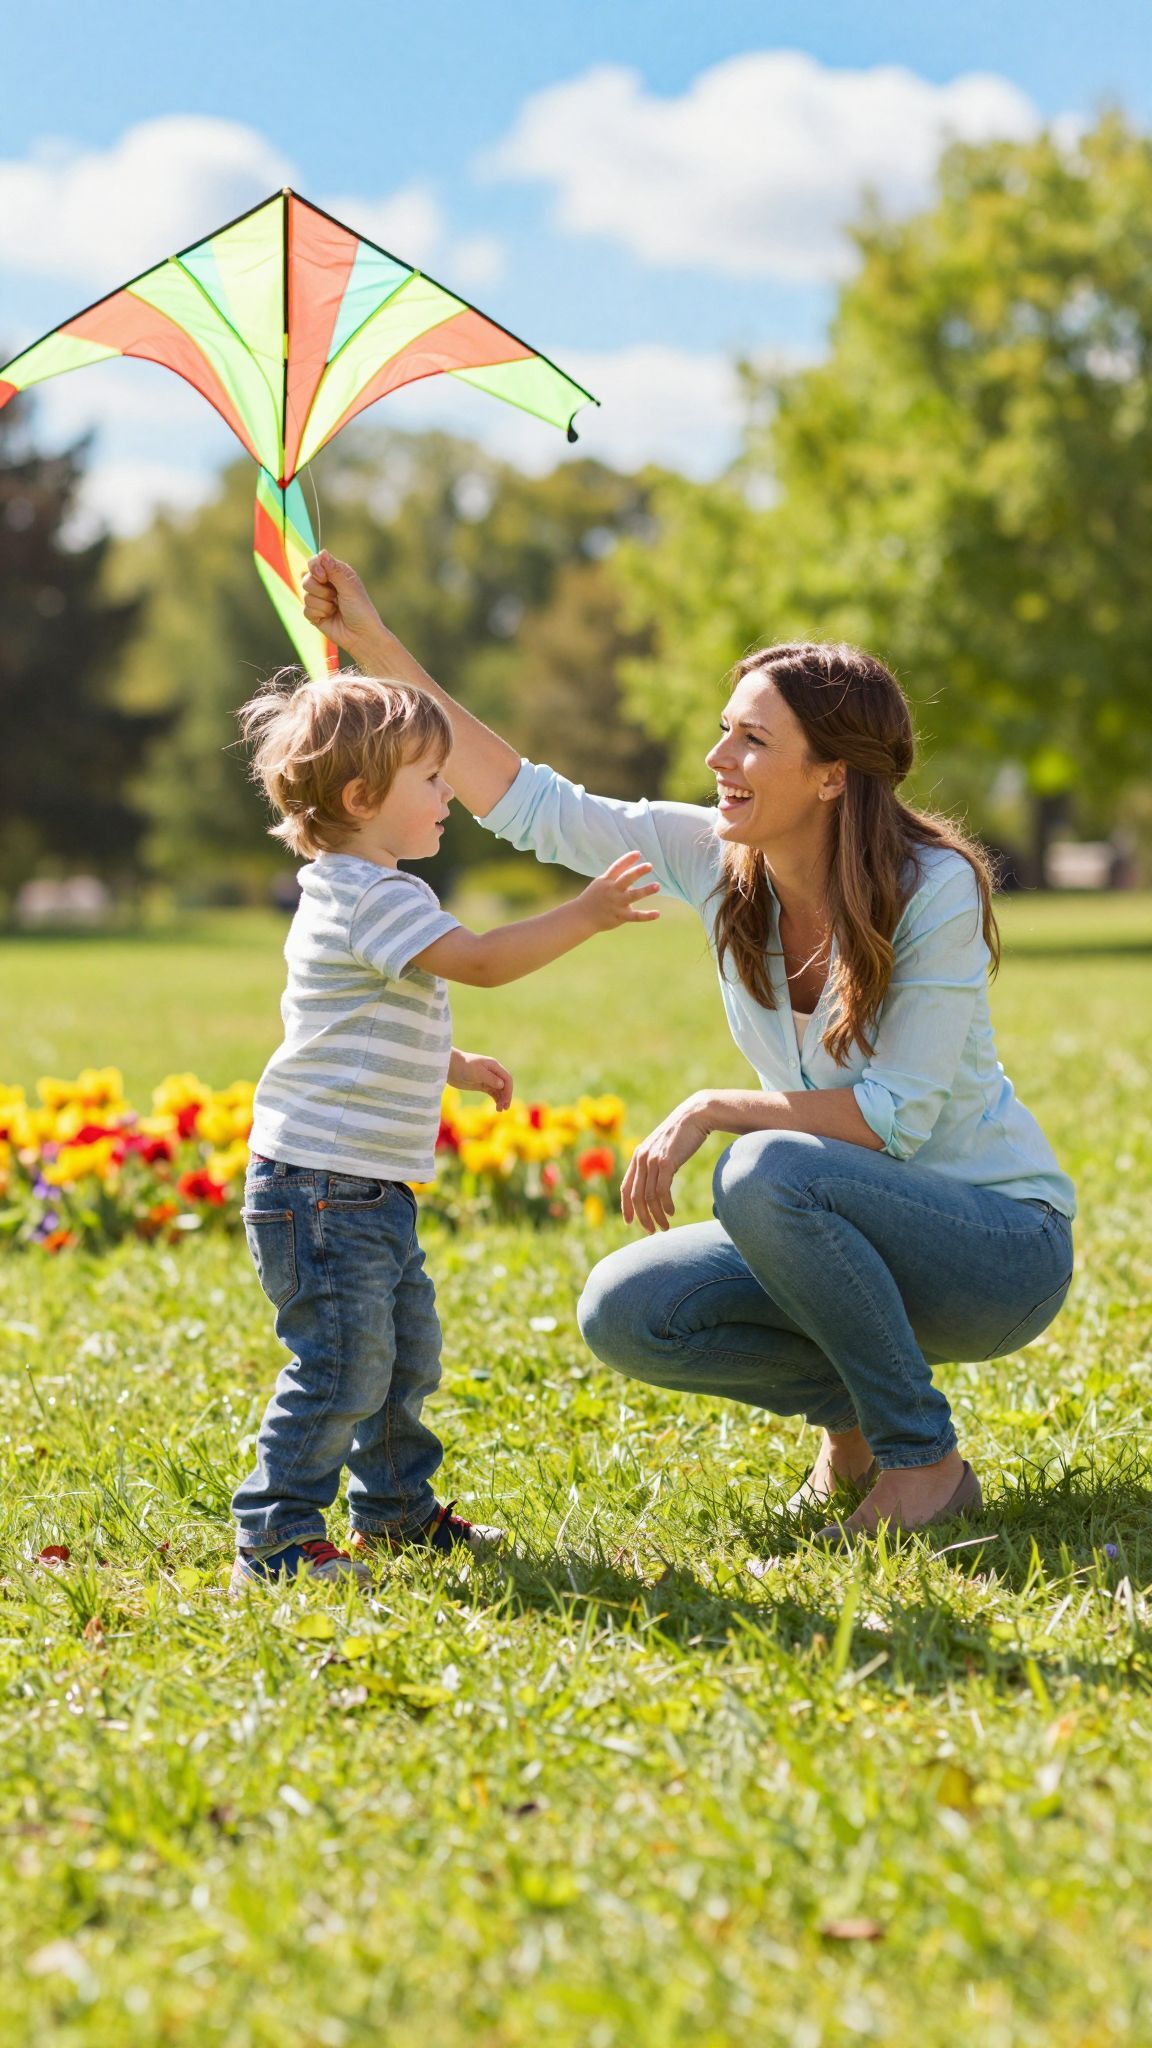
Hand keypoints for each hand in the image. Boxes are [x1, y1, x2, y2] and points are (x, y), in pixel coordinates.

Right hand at [302, 550, 383, 653]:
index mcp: (336, 574)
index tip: (323, 577)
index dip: (315, 568)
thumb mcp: (349, 587)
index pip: (315, 562)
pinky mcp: (314, 614)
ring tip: (336, 609)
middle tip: (335, 597)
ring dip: (323, 604)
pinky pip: (305, 609)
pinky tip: (329, 617)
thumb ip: (334, 570)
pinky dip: (318, 614)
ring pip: (306, 595)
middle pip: (306, 578)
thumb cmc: (361, 610)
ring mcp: (319, 600)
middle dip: (320, 590)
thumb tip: (322, 552)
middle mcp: (326, 585)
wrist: (362, 636)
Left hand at [448, 1050, 513, 1110]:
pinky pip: (493, 1092)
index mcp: (494, 1066)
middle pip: (505, 1085)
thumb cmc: (463, 1066)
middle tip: (504, 1108)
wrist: (449, 1066)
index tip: (506, 1101)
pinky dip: (496, 1099)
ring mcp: (488, 1078)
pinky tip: (497, 1107)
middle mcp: (493, 1072)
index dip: (509, 1090)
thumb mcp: (477, 1072)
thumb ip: (490, 1078)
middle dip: (506, 1096)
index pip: (507, 1078)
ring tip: (500, 1110)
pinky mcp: (481, 1085)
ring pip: (499, 1090)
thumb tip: (502, 1085)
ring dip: (502, 1099)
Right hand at [578, 852, 660, 932]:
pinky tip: (657, 914)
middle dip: (638, 872)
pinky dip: (647, 916)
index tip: (638, 853)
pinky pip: (635, 916)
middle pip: (626, 878)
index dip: (627, 859)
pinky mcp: (620, 916)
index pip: (617, 867)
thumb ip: (614, 878)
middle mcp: (612, 890)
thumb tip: (631, 871)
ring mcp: (616, 903)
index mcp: (607, 881)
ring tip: (657, 886)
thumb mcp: (600, 884)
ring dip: (645, 890)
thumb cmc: (593, 898)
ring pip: (633, 896)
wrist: (581, 917)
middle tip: (649, 866)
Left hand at [621, 1094, 711, 1233]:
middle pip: (636, 1196)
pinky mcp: (666, 1161)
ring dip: (656, 1215)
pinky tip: (670, 1213)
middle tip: (652, 1231)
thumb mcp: (663, 1149)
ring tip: (664, 1227)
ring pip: (648, 1196)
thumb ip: (656, 1163)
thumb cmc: (682, 1134)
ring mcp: (652, 1160)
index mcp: (638, 1156)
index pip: (626, 1187)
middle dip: (642, 1217)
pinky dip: (665, 1204)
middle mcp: (641, 1158)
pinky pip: (661, 1190)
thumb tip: (657, 1182)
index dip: (627, 1207)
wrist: (695, 1115)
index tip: (630, 1222)